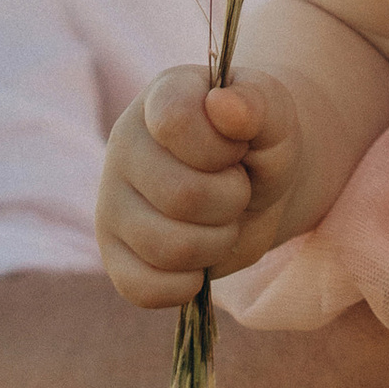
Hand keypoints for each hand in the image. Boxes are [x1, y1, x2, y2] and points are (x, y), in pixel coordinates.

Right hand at [94, 64, 307, 304]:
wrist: (257, 185)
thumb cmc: (259, 143)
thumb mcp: (277, 117)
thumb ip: (260, 104)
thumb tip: (223, 105)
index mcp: (161, 98)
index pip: (176, 123)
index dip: (222, 148)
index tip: (237, 146)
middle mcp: (124, 146)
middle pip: (182, 196)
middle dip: (231, 201)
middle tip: (236, 188)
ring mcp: (111, 203)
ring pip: (169, 248)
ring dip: (217, 242)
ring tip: (221, 219)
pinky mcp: (113, 256)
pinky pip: (146, 289)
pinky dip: (189, 283)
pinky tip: (200, 255)